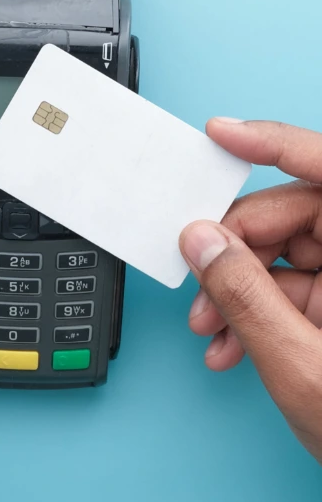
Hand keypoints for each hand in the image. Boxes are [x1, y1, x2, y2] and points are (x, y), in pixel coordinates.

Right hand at [180, 119, 321, 461]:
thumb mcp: (301, 366)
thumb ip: (245, 296)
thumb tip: (203, 242)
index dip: (273, 143)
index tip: (222, 135)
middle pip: (296, 218)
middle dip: (236, 253)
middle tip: (199, 288)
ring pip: (288, 256)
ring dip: (239, 292)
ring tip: (211, 332)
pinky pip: (295, 289)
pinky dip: (257, 312)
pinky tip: (232, 344)